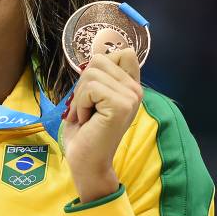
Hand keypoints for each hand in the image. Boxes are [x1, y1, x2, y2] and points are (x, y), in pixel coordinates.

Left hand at [60, 49, 142, 202]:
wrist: (86, 163)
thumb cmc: (84, 133)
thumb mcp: (91, 97)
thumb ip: (98, 76)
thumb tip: (95, 55)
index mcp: (131, 87)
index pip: (124, 52)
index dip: (101, 65)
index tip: (93, 91)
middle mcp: (136, 90)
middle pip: (99, 60)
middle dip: (83, 85)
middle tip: (86, 109)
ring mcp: (131, 96)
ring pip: (91, 72)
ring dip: (80, 97)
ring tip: (87, 117)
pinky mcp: (121, 105)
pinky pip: (90, 88)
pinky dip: (81, 104)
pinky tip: (87, 121)